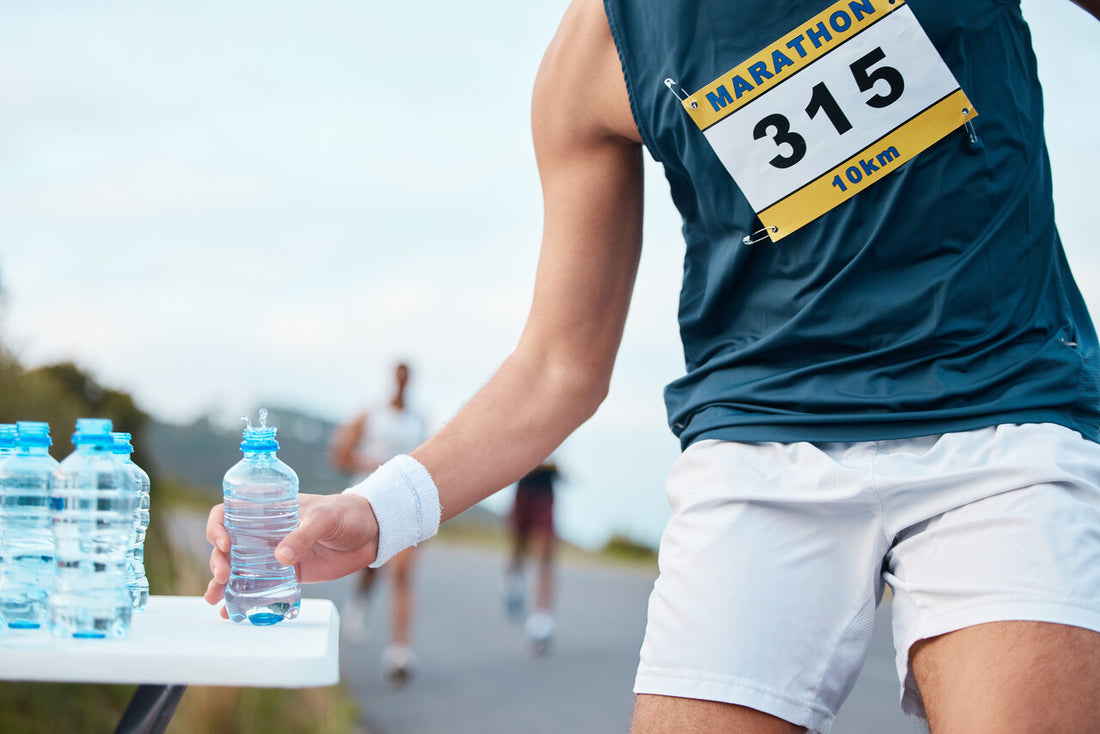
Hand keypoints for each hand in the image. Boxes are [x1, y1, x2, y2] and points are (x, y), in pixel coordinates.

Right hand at [204, 493, 379, 615]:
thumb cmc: (347, 514)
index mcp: (269, 511)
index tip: (225, 543)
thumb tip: (280, 558)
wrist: (372, 532)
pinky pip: (260, 587)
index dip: (219, 527)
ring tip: (214, 599)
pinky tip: (233, 612)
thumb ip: (304, 535)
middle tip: (223, 577)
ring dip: (222, 584)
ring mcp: (275, 555)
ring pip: (239, 569)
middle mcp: (266, 533)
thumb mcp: (325, 518)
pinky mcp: (288, 575)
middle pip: (228, 546)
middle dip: (218, 561)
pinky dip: (244, 599)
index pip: (230, 513)